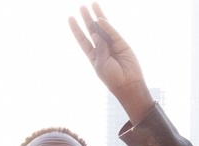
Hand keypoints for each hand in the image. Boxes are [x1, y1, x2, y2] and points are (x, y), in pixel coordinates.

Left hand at [68, 3, 152, 122]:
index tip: (70, 18)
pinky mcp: (121, 43)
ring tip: (92, 4)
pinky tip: (100, 19)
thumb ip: (99, 49)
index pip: (82, 40)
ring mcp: (112, 45)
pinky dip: (107, 26)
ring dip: (97, 16)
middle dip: (87, 19)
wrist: (128, 84)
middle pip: (92, 30)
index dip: (76, 29)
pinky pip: (113, 33)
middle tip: (82, 7)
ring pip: (103, 28)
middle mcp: (101, 48)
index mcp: (93, 55)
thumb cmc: (112, 78)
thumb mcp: (101, 65)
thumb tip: (95, 33)